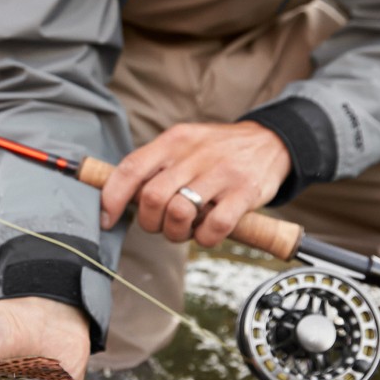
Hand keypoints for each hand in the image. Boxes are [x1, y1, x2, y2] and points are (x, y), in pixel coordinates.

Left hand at [100, 121, 290, 246]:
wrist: (271, 141)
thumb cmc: (216, 151)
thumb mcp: (182, 144)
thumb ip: (153, 166)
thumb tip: (115, 196)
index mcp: (173, 142)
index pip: (130, 169)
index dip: (112, 198)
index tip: (107, 219)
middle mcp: (194, 155)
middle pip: (151, 198)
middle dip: (150, 222)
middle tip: (162, 225)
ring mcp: (221, 173)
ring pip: (179, 213)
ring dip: (176, 233)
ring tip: (187, 229)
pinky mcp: (245, 193)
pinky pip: (214, 227)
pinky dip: (205, 239)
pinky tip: (208, 233)